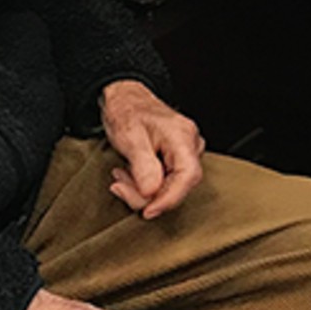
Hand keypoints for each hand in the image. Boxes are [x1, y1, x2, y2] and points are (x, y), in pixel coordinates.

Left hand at [100, 80, 203, 219]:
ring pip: (171, 186)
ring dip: (142, 189)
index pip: (188, 176)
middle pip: (179, 185)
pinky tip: (129, 174)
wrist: (125, 98)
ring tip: (121, 175)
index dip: (169, 199)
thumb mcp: (130, 137)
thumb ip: (143, 166)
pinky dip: (145, 185)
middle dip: (147, 194)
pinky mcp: (176, 159)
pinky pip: (166, 181)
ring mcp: (185, 153)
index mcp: (183, 137)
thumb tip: (151, 193)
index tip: (148, 211)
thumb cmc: (127, 111)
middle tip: (119, 186)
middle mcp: (190, 145)